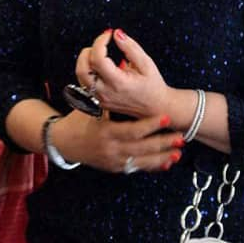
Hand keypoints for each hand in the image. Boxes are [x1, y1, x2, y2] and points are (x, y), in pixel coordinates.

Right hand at [55, 109, 184, 173]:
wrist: (62, 143)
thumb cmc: (77, 121)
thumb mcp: (90, 108)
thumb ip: (107, 97)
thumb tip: (119, 73)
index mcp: (106, 132)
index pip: (133, 130)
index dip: (150, 125)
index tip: (165, 118)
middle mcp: (111, 149)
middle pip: (142, 148)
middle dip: (163, 143)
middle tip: (181, 138)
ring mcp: (113, 161)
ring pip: (142, 162)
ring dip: (161, 157)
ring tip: (178, 153)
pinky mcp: (114, 168)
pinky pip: (136, 168)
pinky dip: (152, 166)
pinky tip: (166, 163)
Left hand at [76, 29, 168, 118]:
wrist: (156, 108)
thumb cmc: (153, 86)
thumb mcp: (146, 64)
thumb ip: (130, 47)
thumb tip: (117, 33)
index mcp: (119, 83)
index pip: (98, 59)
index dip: (100, 42)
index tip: (108, 34)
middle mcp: (106, 93)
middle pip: (82, 69)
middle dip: (87, 51)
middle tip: (101, 45)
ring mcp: (100, 99)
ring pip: (80, 76)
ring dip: (85, 61)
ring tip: (100, 54)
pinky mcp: (98, 101)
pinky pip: (84, 84)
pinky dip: (88, 71)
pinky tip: (100, 66)